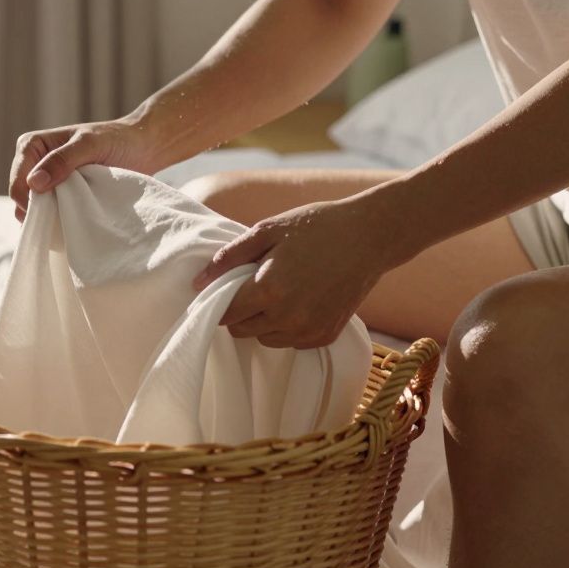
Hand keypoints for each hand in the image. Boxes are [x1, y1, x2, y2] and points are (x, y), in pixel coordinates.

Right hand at [9, 118, 158, 220]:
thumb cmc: (116, 140)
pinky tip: (74, 223)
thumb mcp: (89, 145)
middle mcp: (34, 164)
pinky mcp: (61, 196)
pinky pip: (50, 215)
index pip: (18, 178)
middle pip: (22, 197)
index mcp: (32, 146)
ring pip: (35, 209)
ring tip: (72, 218)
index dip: (27, 198)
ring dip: (49, 218)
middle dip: (38, 210)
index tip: (49, 210)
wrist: (142, 148)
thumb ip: (62, 160)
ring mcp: (47, 182)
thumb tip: (34, 183)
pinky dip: (58, 221)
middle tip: (64, 216)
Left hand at [192, 197, 401, 348]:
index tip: (225, 288)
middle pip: (241, 330)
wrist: (370, 236)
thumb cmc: (316, 226)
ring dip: (263, 321)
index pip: (225, 314)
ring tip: (279, 290)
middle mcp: (287, 317)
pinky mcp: (326, 335)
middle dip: (240, 311)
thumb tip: (198, 282)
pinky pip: (291, 341)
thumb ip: (229, 257)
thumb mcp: (268, 230)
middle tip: (254, 284)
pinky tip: (299, 300)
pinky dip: (287, 326)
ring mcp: (309, 330)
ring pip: (265, 338)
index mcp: (268, 289)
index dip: (220, 301)